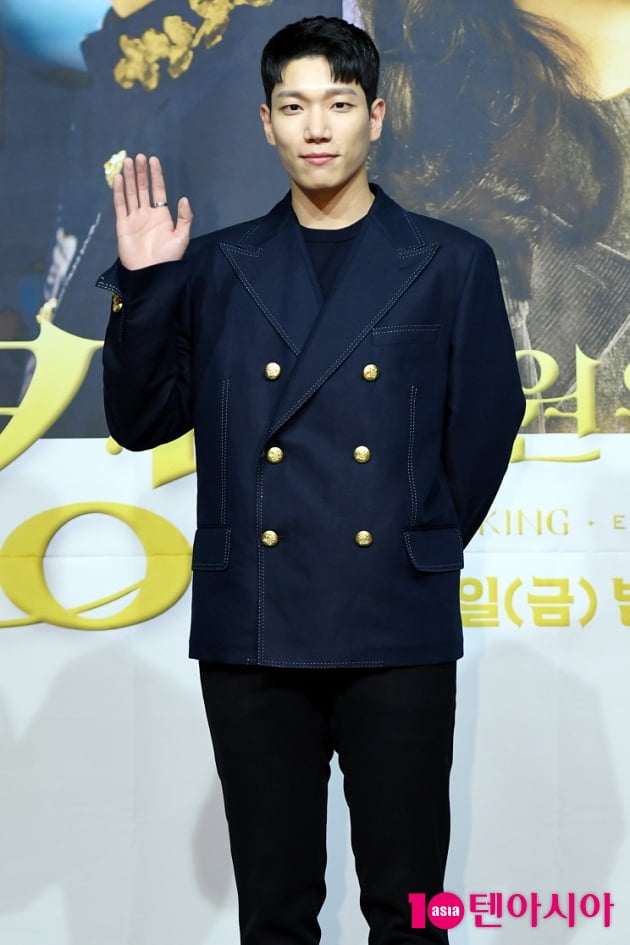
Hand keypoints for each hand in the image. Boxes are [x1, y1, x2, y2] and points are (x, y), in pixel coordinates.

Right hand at [113, 153, 192, 269]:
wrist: (151, 274)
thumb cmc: (168, 258)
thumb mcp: (181, 238)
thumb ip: (184, 218)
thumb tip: (183, 198)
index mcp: (162, 216)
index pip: (158, 190)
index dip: (156, 175)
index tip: (153, 160)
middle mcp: (147, 214)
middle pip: (143, 189)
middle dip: (141, 172)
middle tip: (138, 156)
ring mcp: (134, 219)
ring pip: (131, 194)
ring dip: (130, 178)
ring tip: (128, 161)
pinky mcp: (122, 225)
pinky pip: (120, 205)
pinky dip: (119, 192)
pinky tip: (119, 179)